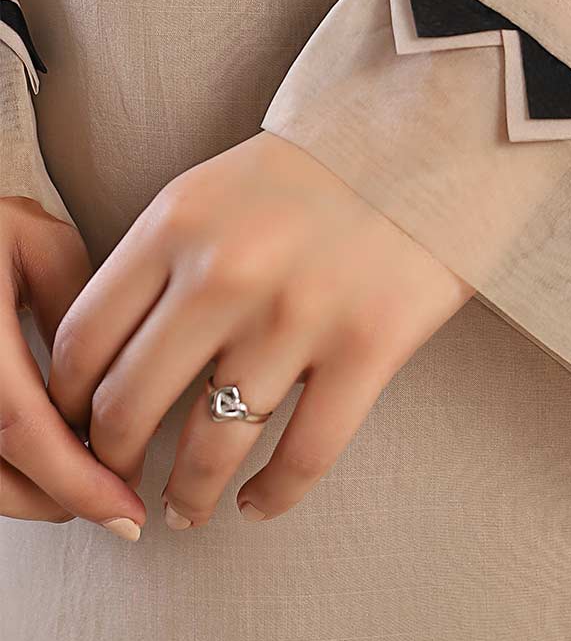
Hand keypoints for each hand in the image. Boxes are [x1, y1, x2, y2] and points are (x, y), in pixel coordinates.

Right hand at [1, 195, 144, 533]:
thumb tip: (115, 382)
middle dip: (62, 500)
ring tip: (89, 480)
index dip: (77, 479)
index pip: (20, 429)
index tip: (127, 509)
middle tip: (118, 504)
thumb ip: (76, 311)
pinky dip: (9, 471)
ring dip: (33, 494)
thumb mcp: (33, 242)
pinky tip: (48, 455)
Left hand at [50, 134, 471, 529]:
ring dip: (186, 493)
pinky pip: (305, 453)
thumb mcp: (216, 189)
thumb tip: (117, 358)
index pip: (82, 341)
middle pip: (130, 405)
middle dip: (112, 462)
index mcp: (175, 225)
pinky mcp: (369, 347)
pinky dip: (274, 494)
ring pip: (211, 444)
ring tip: (183, 510)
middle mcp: (225, 274)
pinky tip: (258, 504)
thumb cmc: (324, 164)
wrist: (436, 131)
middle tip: (117, 482)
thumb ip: (163, 262)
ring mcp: (297, 316)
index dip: (65, 404)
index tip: (72, 428)